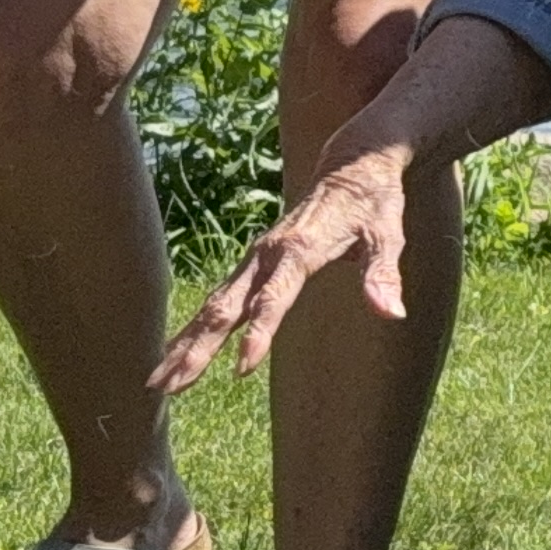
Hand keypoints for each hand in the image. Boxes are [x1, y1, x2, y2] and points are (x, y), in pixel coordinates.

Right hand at [154, 140, 412, 389]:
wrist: (353, 164)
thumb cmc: (374, 202)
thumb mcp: (388, 233)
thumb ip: (383, 274)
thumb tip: (392, 313)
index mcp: (300, 249)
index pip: (274, 298)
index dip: (259, 333)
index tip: (242, 368)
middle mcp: (268, 254)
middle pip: (227, 307)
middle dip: (198, 348)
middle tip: (169, 385)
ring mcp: (256, 258)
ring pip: (213, 305)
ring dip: (185, 343)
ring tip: (158, 382)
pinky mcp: (253, 262)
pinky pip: (218, 297)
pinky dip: (194, 326)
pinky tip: (175, 350)